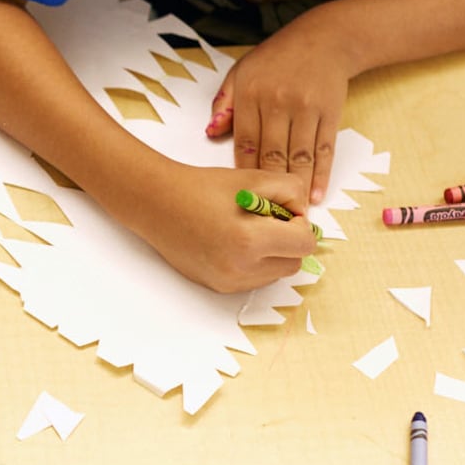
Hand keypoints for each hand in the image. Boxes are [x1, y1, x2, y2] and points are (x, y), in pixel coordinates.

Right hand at [112, 160, 317, 292]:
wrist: (159, 204)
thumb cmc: (203, 188)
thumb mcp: (255, 178)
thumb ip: (293, 192)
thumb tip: (304, 216)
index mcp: (251, 240)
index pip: (305, 244)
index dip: (299, 224)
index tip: (282, 212)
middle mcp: (240, 268)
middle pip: (294, 263)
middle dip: (287, 242)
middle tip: (266, 222)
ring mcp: (228, 281)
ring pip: (275, 274)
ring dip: (272, 255)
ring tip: (246, 232)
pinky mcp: (218, 286)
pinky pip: (253, 280)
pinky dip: (253, 264)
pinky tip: (233, 244)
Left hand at [205, 19, 353, 205]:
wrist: (325, 38)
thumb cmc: (277, 58)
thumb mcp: (241, 72)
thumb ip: (224, 104)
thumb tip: (210, 134)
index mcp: (252, 95)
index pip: (244, 142)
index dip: (243, 172)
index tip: (240, 196)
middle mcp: (279, 103)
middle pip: (271, 154)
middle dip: (268, 188)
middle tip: (264, 215)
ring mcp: (307, 108)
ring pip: (298, 156)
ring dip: (294, 188)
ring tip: (291, 214)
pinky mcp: (330, 113)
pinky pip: (324, 149)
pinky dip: (320, 175)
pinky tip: (315, 195)